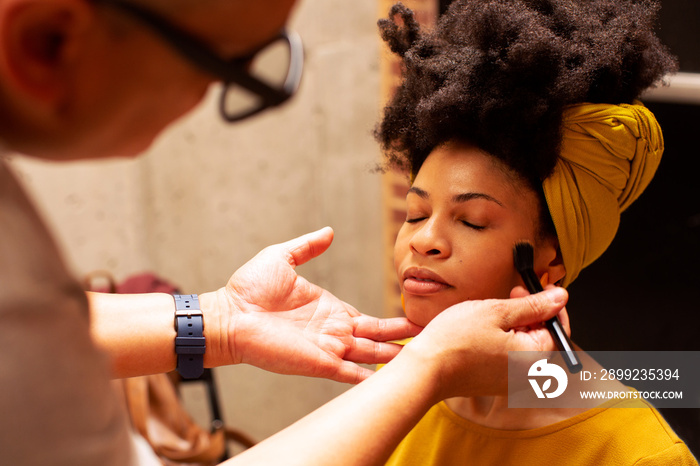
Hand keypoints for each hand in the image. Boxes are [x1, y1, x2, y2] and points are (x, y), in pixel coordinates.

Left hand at [203, 227, 420, 383]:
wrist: (228, 314)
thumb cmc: (249, 288)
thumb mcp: (282, 258)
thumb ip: (308, 246)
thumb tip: (329, 231)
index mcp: (330, 309)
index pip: (369, 318)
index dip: (393, 321)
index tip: (418, 319)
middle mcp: (334, 331)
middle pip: (378, 338)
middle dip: (404, 339)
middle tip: (435, 338)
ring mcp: (328, 348)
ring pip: (371, 355)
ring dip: (395, 358)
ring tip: (425, 359)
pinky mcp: (318, 363)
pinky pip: (350, 374)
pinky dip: (371, 379)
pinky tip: (392, 383)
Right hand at [398, 287, 569, 401]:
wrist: (425, 370)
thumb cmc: (455, 341)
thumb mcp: (496, 311)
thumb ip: (532, 305)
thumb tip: (560, 298)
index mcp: (534, 358)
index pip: (557, 328)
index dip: (550, 304)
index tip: (541, 288)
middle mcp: (527, 375)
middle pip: (542, 337)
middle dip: (531, 313)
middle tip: (513, 294)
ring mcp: (510, 382)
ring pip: (524, 346)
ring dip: (516, 325)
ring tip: (495, 309)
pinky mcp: (495, 383)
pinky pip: (510, 357)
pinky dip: (504, 340)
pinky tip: (486, 328)